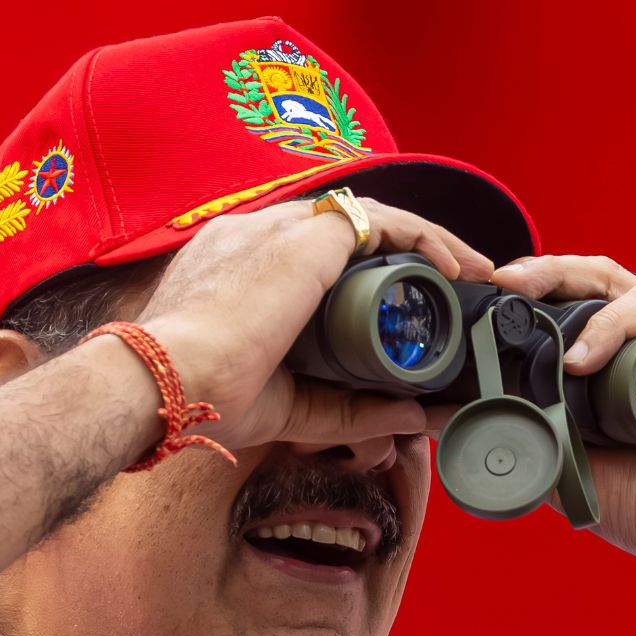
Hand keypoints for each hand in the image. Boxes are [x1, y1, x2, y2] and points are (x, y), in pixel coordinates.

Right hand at [138, 196, 482, 450]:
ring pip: (372, 216)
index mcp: (243, 266)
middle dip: (411, 250)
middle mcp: (257, 235)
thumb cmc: (205, 399)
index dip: (371, 268)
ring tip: (470, 272)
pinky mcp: (303, 238)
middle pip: (350, 227)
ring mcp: (279, 229)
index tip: (413, 299)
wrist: (165, 384)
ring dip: (429, 241)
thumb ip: (352, 411)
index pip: (318, 250)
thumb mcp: (294, 407)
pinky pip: (380, 222)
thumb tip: (413, 418)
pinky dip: (423, 239)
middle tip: (457, 282)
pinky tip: (453, 269)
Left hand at [490, 258, 635, 635]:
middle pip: (583, 284)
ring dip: (566, 282)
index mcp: (603, 375)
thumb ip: (508, 439)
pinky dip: (613, 325)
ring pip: (615, 282)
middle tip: (493, 282)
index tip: (470, 302)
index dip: (518, 301)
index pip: (557, 315)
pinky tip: (581, 356)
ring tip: (524, 301)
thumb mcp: (562, 472)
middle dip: (534, 273)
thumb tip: (428, 414)